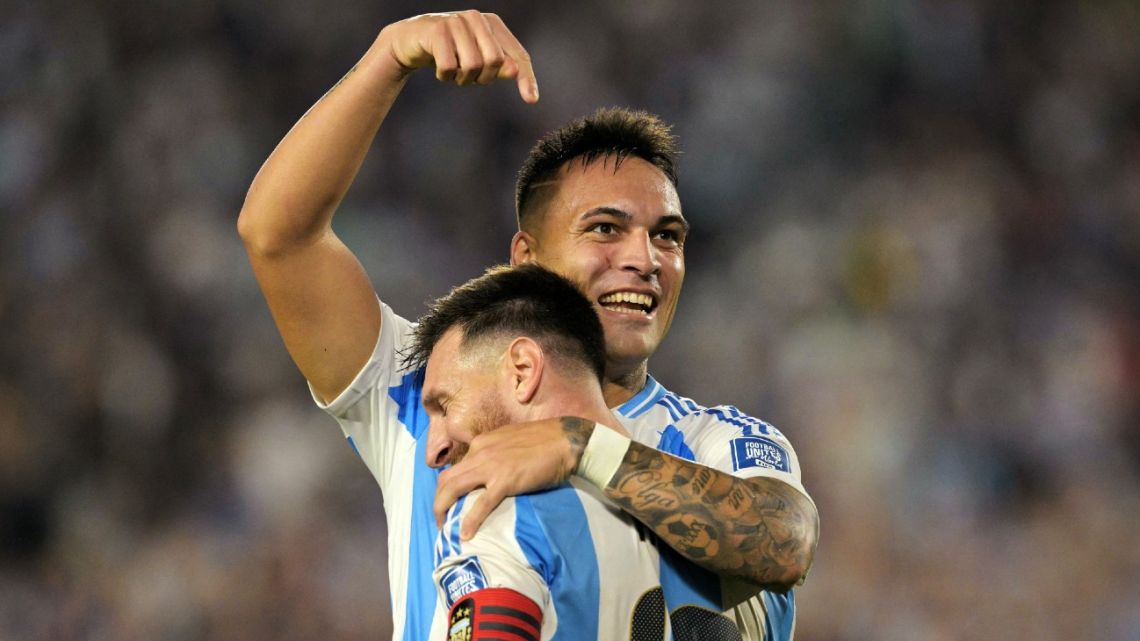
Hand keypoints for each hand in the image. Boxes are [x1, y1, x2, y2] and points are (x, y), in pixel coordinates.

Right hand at [374, 11, 538, 102]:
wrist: (409, 41)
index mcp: (492, 24)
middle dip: (483, 78)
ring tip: (453, 71)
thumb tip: (514, 72)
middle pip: (496, 62)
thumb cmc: (449, 52)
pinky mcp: (437, 30)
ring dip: (462, 78)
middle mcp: (477, 18)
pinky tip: (438, 68)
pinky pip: (449, 67)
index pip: (517, 55)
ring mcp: (456, 22)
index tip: (532, 100)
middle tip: (469, 78)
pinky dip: (445, 76)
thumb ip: (498, 67)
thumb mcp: (477, 61)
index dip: (526, 78)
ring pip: (472, 65)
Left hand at [433, 416, 589, 538]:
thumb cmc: (544, 441)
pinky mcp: (505, 480)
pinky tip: (466, 535)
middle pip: (446, 479)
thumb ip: (496, 453)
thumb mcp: (510, 441)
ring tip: (444, 527)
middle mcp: (480, 452)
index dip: (448, 487)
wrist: (565, 440)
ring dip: (443, 509)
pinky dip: (470, 520)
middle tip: (441, 519)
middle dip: (438, 501)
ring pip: (454, 489)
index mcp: (481, 443)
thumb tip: (489, 471)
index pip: (456, 468)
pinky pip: (481, 504)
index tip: (450, 502)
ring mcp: (491, 466)